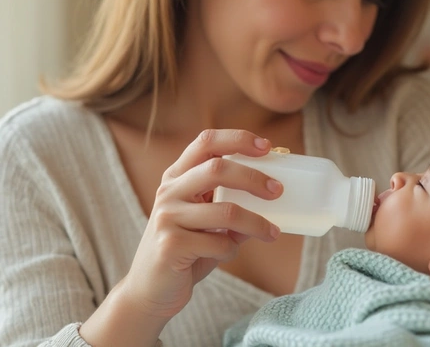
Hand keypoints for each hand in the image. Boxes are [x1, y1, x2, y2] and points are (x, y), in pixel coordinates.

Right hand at [120, 129, 281, 319]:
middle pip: (218, 168)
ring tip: (272, 232)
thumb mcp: (206, 220)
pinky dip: (231, 250)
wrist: (149, 291)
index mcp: (177, 177)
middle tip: (278, 191)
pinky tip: (226, 254)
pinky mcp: (170, 246)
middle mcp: (169, 191)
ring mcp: (167, 217)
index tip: (266, 146)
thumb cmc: (186, 250)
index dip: (238, 139)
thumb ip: (230, 205)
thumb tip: (272, 193)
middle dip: (254, 178)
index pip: (206, 142)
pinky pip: (219, 243)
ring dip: (256, 223)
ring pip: (226, 211)